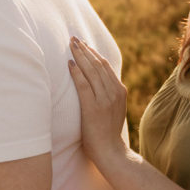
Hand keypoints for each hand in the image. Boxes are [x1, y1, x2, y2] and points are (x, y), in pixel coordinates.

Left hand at [68, 37, 127, 164]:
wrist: (111, 151)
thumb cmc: (107, 132)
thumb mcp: (113, 108)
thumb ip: (108, 94)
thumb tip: (96, 81)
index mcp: (120, 91)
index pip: (105, 65)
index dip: (93, 52)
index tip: (84, 43)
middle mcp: (114, 92)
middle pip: (98, 64)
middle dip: (85, 49)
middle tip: (74, 38)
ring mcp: (105, 100)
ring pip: (92, 71)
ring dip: (80, 56)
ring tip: (70, 45)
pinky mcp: (93, 108)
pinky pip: (84, 85)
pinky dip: (77, 72)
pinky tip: (70, 63)